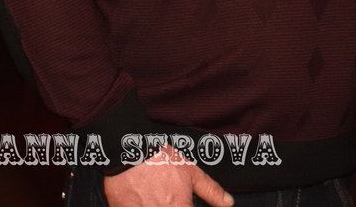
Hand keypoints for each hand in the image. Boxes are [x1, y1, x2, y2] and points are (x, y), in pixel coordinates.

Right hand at [102, 146, 232, 205]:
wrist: (126, 153)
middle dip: (174, 205)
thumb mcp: (190, 172)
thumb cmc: (159, 161)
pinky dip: (145, 206)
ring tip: (157, 197)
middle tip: (169, 196)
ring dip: (160, 205)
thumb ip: (211, 191)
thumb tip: (229, 204)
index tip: (186, 202)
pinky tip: (147, 200)